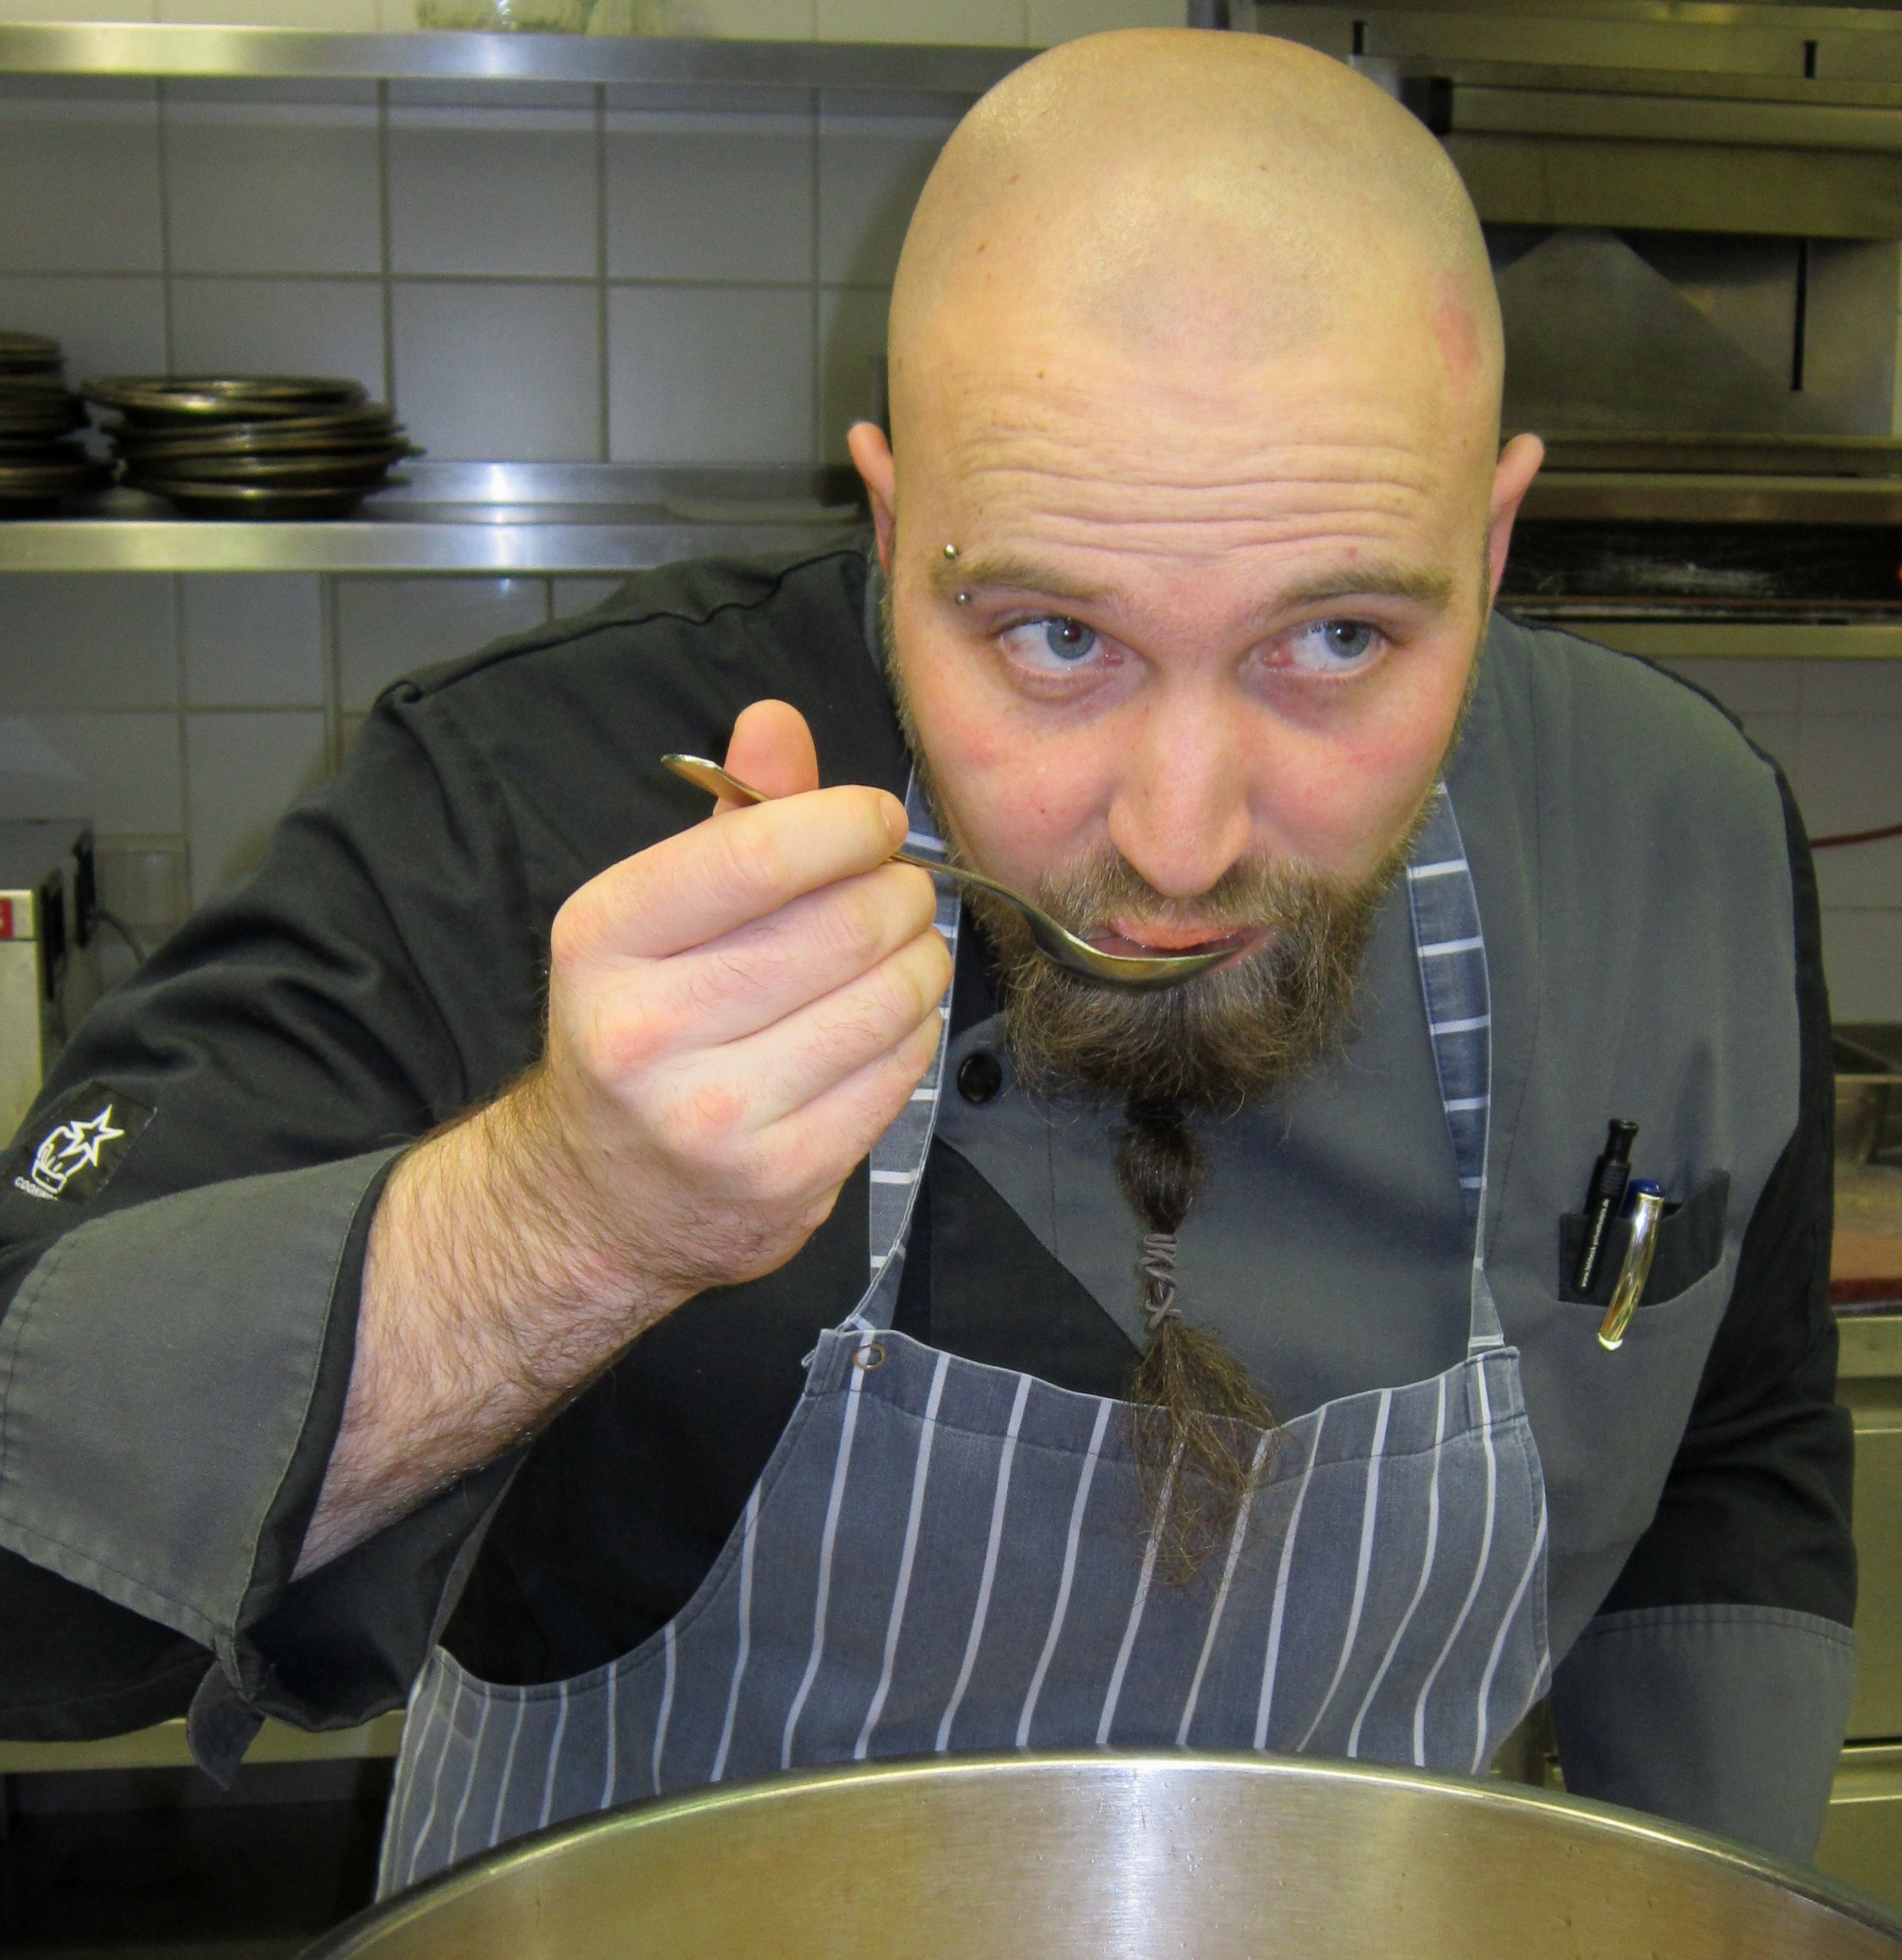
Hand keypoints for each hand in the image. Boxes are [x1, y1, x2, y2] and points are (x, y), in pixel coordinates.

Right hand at [507, 698, 949, 1355]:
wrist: (599, 1199)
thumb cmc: (641, 1029)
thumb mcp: (652, 917)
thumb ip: (726, 819)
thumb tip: (776, 720)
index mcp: (602, 939)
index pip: (757, 852)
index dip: (845, 822)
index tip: (876, 820)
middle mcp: (646, 1031)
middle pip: (843, 925)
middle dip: (898, 893)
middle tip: (899, 892)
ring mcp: (715, 1116)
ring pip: (885, 998)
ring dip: (921, 962)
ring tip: (901, 953)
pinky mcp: (781, 1178)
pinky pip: (898, 1073)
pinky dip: (914, 1033)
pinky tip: (885, 1023)